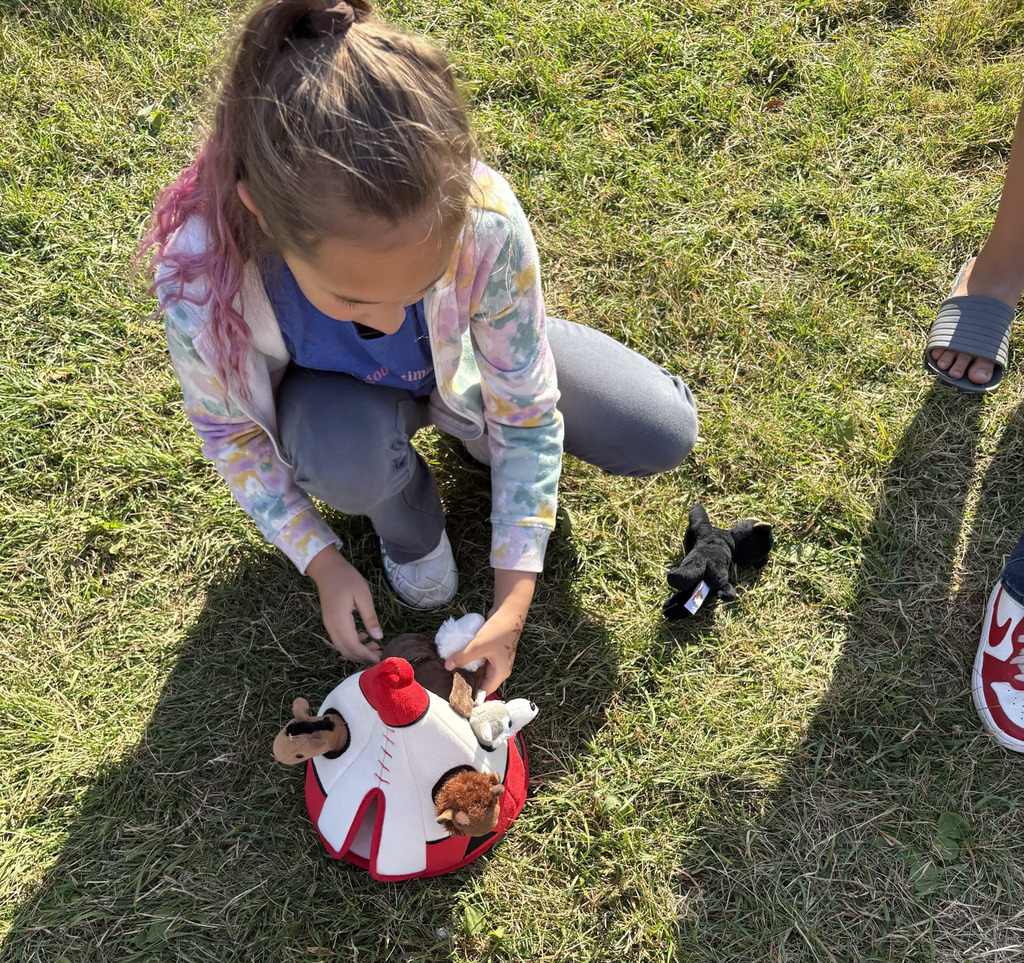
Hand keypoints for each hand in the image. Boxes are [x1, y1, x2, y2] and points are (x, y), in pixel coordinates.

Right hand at [306, 545, 382, 662]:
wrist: (326, 569)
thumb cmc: (347, 578)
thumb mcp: (363, 595)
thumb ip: (370, 617)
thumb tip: (378, 637)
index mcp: (339, 620)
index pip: (353, 646)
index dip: (367, 655)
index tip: (380, 658)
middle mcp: (331, 626)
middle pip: (346, 651)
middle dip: (363, 656)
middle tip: (380, 653)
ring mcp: (328, 625)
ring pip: (342, 647)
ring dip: (357, 651)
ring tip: (374, 646)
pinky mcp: (329, 622)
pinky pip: (339, 640)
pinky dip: (351, 643)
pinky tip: (364, 636)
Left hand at [444, 568, 535, 695]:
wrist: (508, 612)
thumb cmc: (497, 632)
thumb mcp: (477, 646)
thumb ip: (462, 657)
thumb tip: (446, 666)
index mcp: (500, 674)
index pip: (484, 691)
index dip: (471, 694)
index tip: (455, 695)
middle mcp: (498, 669)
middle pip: (480, 681)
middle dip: (466, 682)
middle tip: (448, 684)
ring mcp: (495, 660)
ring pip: (478, 670)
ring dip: (466, 671)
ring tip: (450, 674)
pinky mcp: (491, 651)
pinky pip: (478, 661)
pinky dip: (469, 661)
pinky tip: (457, 660)